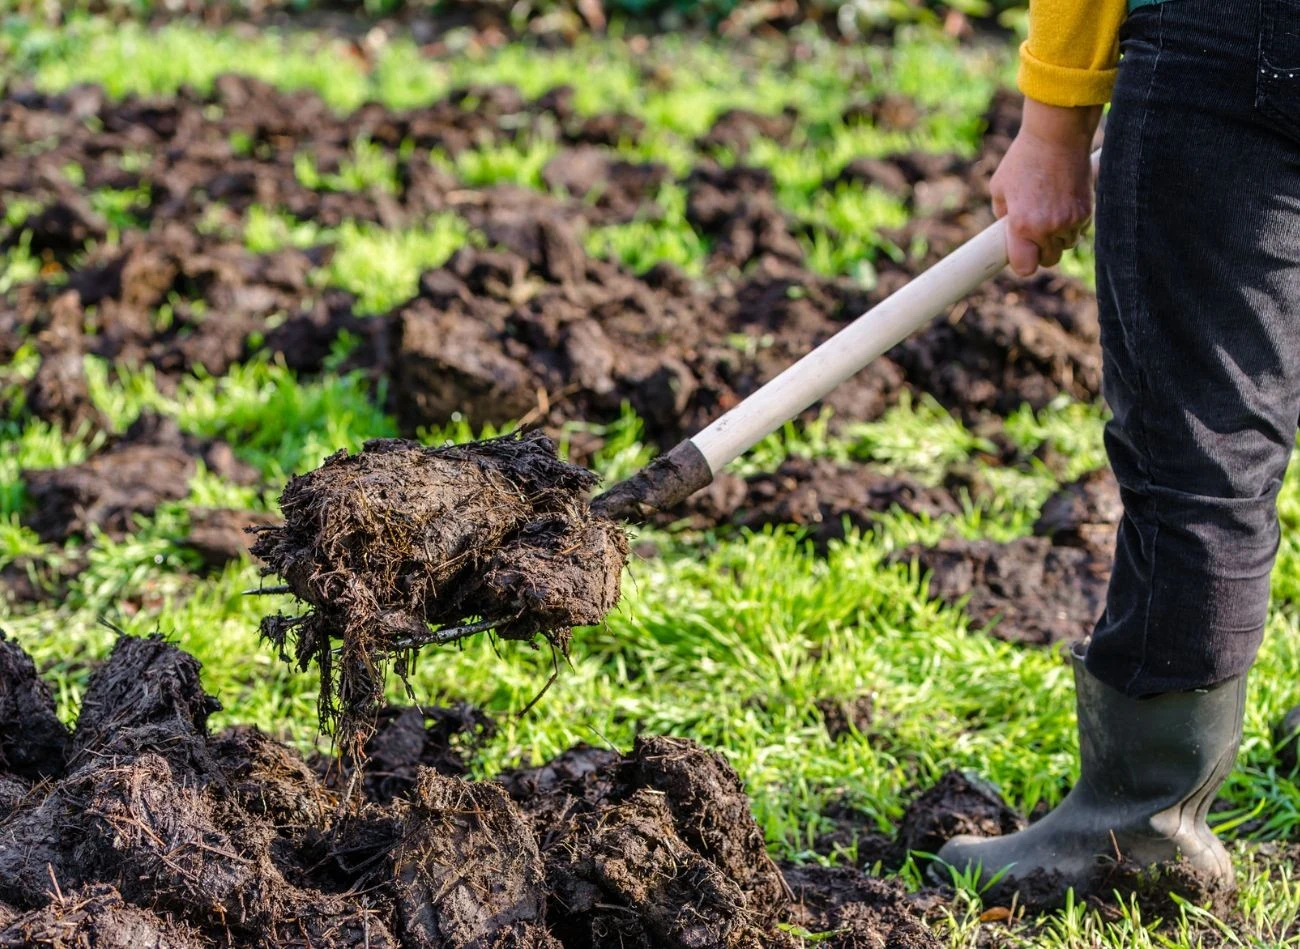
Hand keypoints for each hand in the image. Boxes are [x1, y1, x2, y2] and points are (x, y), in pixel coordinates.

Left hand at [991, 99, 1099, 275]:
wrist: (1058, 135)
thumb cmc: (1024, 159)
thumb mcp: (1000, 187)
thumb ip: (1002, 214)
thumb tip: (1006, 232)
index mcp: (1022, 226)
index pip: (1025, 268)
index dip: (1022, 263)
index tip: (1020, 253)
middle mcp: (1048, 228)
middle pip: (1048, 260)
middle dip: (1040, 250)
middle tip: (1033, 232)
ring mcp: (1071, 221)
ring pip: (1065, 246)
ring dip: (1057, 237)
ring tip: (1049, 212)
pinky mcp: (1087, 211)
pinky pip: (1079, 230)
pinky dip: (1072, 223)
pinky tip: (1063, 202)